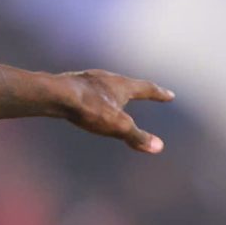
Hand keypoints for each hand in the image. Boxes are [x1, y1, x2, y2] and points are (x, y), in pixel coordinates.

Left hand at [55, 71, 174, 153]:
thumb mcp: (117, 126)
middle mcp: (106, 78)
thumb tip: (158, 147)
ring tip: (114, 93)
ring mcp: (87, 79)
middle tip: (144, 91)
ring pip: (104, 83)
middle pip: (126, 83)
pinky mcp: (70, 83)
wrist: (55, 94)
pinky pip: (86, 88)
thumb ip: (136, 136)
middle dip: (136, 89)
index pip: (146, 88)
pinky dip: (93, 93)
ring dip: (112, 90)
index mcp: (121, 85)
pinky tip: (86, 97)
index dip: (159, 94)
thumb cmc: (89, 109)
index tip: (170, 95)